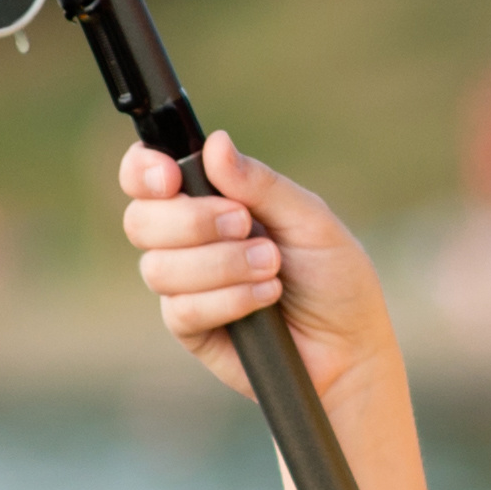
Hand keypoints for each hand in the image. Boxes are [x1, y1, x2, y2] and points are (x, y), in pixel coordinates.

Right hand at [121, 133, 397, 408]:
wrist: (350, 346)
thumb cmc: (333, 276)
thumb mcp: (308, 219)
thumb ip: (260, 184)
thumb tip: (216, 143)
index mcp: (210, 199)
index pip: (147, 176)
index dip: (143, 171)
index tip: (170, 176)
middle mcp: (187, 240)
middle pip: (141, 221)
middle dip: (192, 221)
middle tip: (244, 224)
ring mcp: (185, 286)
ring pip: (159, 268)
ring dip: (221, 264)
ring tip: (272, 268)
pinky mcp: (191, 330)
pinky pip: (182, 310)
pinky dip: (228, 300)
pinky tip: (265, 300)